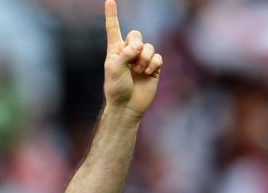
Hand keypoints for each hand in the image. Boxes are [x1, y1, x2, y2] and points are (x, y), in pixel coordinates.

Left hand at [103, 0, 162, 117]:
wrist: (127, 107)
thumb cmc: (115, 90)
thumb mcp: (114, 70)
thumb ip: (125, 54)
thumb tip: (139, 45)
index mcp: (114, 51)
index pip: (113, 29)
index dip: (112, 15)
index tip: (109, 0)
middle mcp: (128, 53)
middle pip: (136, 34)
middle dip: (136, 43)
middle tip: (133, 56)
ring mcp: (141, 60)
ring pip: (149, 46)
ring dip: (144, 58)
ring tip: (139, 71)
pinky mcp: (153, 68)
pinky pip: (158, 57)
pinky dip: (153, 64)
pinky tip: (147, 73)